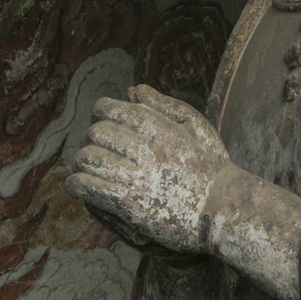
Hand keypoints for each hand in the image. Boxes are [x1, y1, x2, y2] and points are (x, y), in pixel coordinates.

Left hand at [66, 85, 229, 255]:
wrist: (224, 210)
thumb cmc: (212, 167)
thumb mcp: (195, 127)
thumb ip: (162, 106)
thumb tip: (133, 89)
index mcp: (159, 127)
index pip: (110, 109)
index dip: (100, 114)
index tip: (102, 124)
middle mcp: (146, 149)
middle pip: (96, 133)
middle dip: (91, 140)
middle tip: (94, 150)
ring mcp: (137, 177)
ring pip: (88, 159)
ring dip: (81, 163)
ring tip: (83, 169)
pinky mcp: (130, 204)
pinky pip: (89, 187)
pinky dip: (76, 185)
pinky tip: (76, 186)